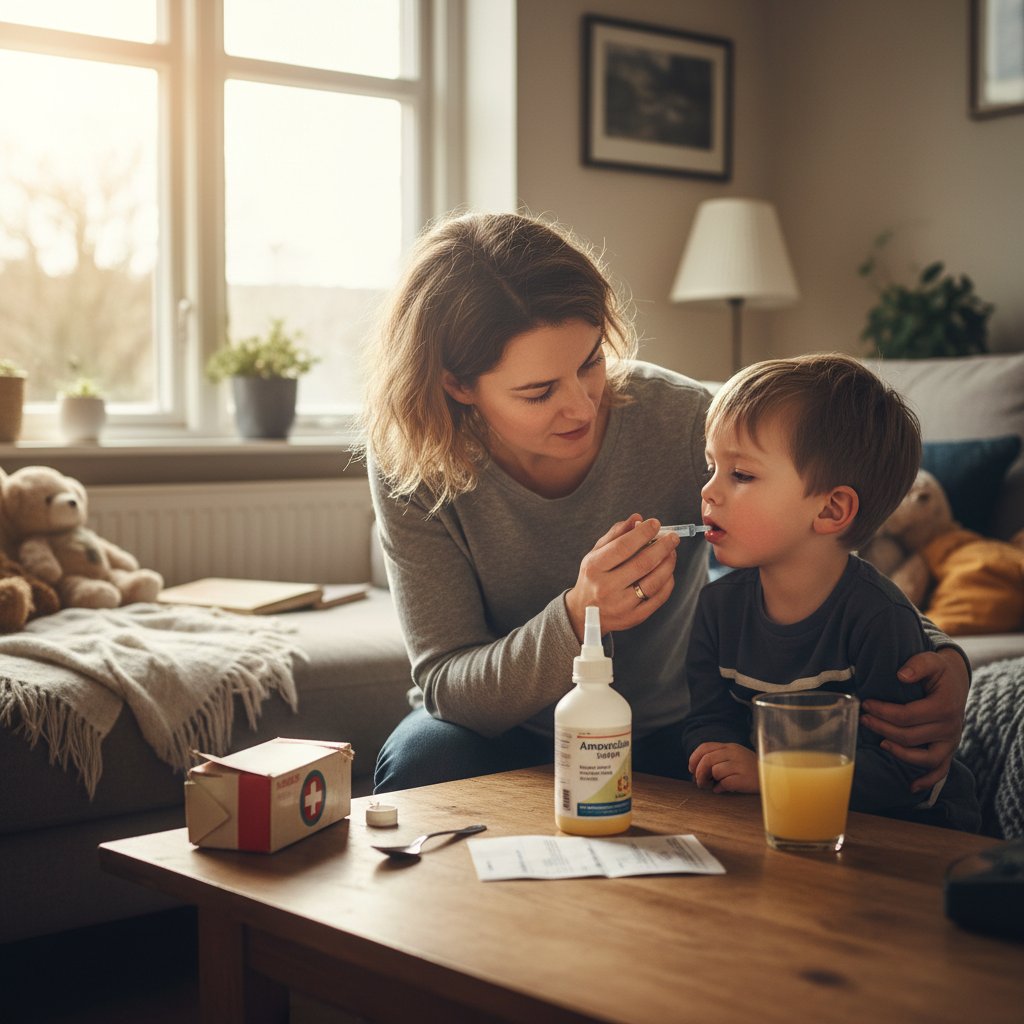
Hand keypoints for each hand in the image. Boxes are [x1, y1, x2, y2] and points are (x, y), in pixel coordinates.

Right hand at [565, 514, 678, 641]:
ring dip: (668, 564)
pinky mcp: (634, 617)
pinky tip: (667, 571)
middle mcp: (606, 587)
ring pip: (654, 582)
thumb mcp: (596, 553)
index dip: (642, 533)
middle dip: (662, 547)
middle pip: (642, 564)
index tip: (655, 524)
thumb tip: (637, 519)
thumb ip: (616, 534)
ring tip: (672, 552)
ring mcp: (621, 605)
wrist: (584, 613)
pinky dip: (668, 581)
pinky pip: (659, 598)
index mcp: (594, 568)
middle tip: (672, 537)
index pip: (622, 547)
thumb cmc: (593, 578)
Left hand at [688, 742, 758, 793]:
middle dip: (699, 772)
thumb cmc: (750, 771)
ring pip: (715, 770)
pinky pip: (725, 783)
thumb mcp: (735, 759)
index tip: (691, 769)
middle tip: (699, 782)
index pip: (705, 747)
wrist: (773, 778)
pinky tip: (722, 790)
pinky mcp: (745, 778)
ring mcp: (740, 765)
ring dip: (709, 781)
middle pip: (707, 759)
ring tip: (712, 786)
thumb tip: (696, 772)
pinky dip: (719, 788)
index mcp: (730, 747)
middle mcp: (734, 753)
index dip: (694, 758)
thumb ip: (718, 760)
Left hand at [860, 648, 968, 792]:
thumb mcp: (931, 660)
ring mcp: (950, 741)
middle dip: (882, 729)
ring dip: (900, 754)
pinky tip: (911, 787)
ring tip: (880, 743)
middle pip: (910, 737)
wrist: (957, 680)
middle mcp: (950, 727)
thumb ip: (918, 664)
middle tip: (864, 719)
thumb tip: (901, 675)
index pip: (907, 716)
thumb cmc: (938, 670)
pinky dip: (927, 781)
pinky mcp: (948, 749)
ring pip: (925, 758)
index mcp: (944, 706)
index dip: (883, 712)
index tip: (865, 704)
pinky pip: (941, 771)